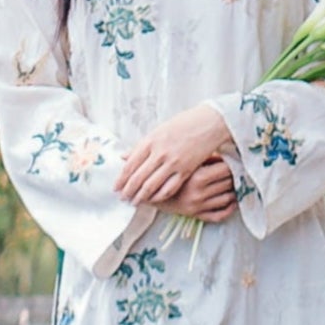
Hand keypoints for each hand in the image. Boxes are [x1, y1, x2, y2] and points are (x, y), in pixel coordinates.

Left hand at [118, 102, 233, 204]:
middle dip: (128, 191)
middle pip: (138, 178)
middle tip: (123, 198)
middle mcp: (159, 153)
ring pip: (151, 186)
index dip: (121, 179)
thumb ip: (141, 145)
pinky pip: (169, 188)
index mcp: (150, 141)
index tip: (116, 187)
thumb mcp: (158, 130)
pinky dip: (159, 196)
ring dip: (141, 196)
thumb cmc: (184, 123)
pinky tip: (154, 200)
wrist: (209, 122)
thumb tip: (124, 156)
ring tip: (135, 202)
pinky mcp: (185, 170)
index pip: (130, 165)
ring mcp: (173, 163)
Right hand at [173, 154, 238, 223]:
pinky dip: (229, 208)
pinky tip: (232, 200)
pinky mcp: (197, 216)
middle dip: (234, 175)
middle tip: (236, 169)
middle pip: (229, 182)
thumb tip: (227, 157)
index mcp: (197, 178)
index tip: (234, 159)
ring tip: (235, 182)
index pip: (226, 169)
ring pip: (228, 198)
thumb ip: (206, 158)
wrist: (149, 191)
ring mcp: (199, 206)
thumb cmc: (168, 172)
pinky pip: (219, 215)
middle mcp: (199, 194)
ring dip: (234, 190)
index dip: (232, 163)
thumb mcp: (186, 161)